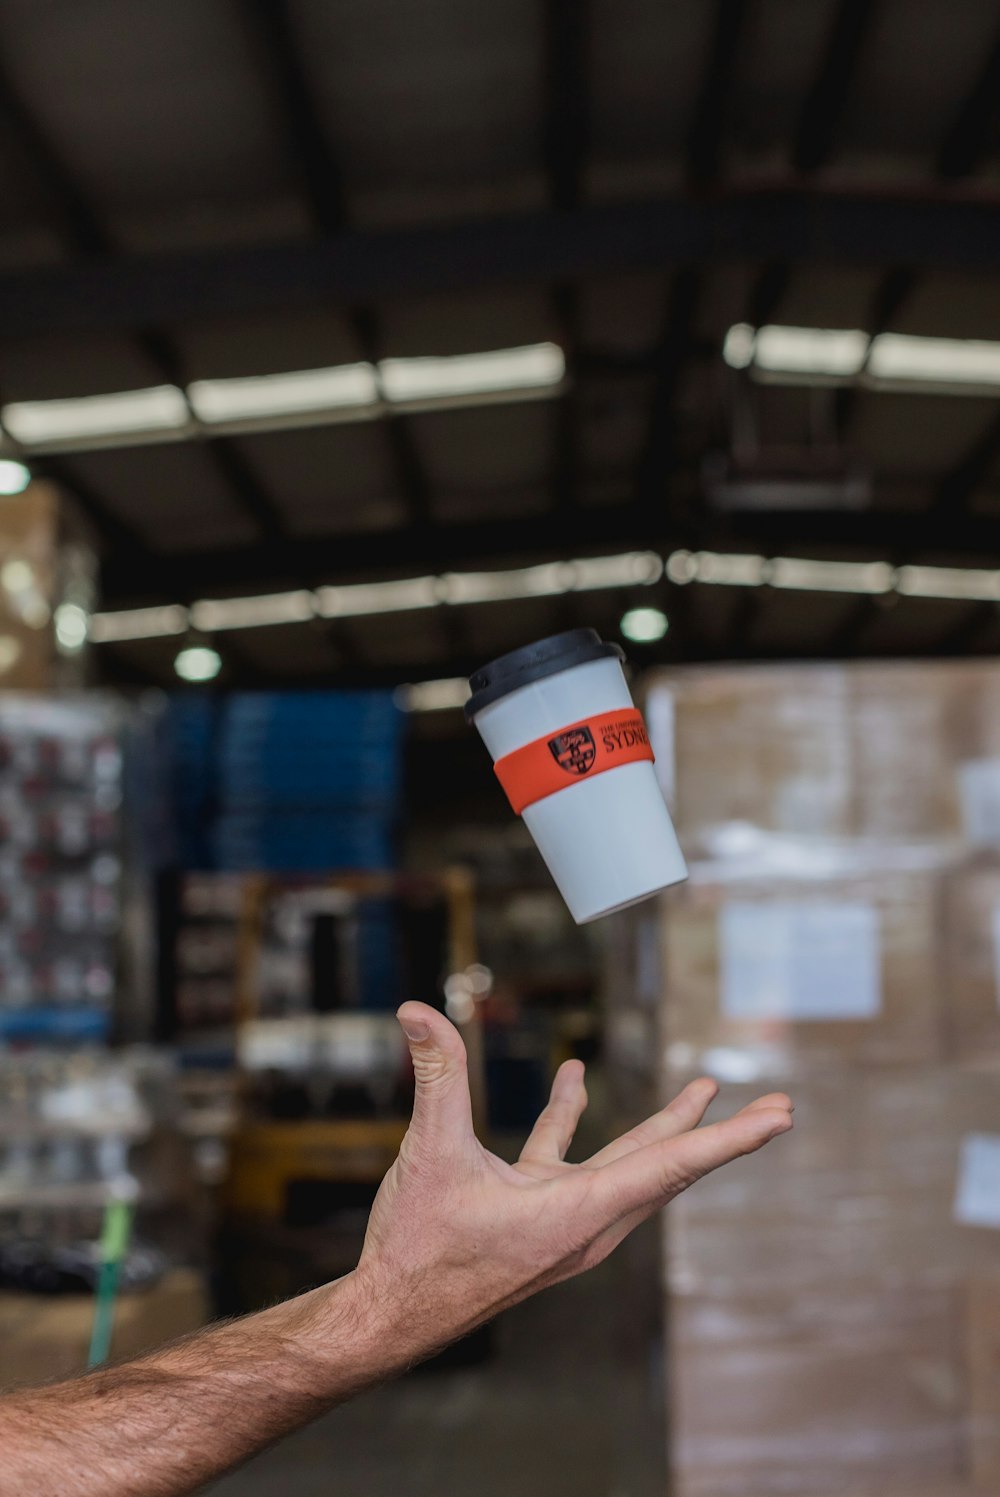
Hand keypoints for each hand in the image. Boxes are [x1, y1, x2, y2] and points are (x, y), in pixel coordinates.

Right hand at [354, 1002, 791, 1362]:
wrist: (388, 1318)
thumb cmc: (418, 1249)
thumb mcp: (430, 1152)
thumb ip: (436, 1075)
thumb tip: (417, 1010)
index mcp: (578, 1212)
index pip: (672, 1166)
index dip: (729, 1138)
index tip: (780, 1119)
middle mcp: (587, 1224)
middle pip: (672, 1169)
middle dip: (724, 1135)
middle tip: (779, 1109)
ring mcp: (566, 1226)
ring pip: (632, 1167)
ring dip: (666, 1127)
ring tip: (703, 1090)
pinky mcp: (538, 1222)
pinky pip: (574, 1165)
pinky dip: (577, 1123)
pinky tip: (571, 1082)